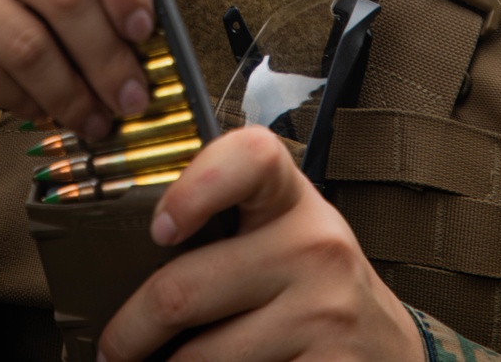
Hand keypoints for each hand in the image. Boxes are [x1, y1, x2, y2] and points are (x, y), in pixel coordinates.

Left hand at [99, 126, 423, 361]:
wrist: (388, 350)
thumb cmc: (310, 282)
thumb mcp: (281, 231)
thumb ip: (224, 222)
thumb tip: (122, 250)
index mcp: (291, 198)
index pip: (249, 158)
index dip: (195, 187)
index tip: (158, 228)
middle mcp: (312, 247)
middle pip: (185, 289)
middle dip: (130, 330)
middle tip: (112, 346)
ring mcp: (323, 314)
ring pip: (200, 356)